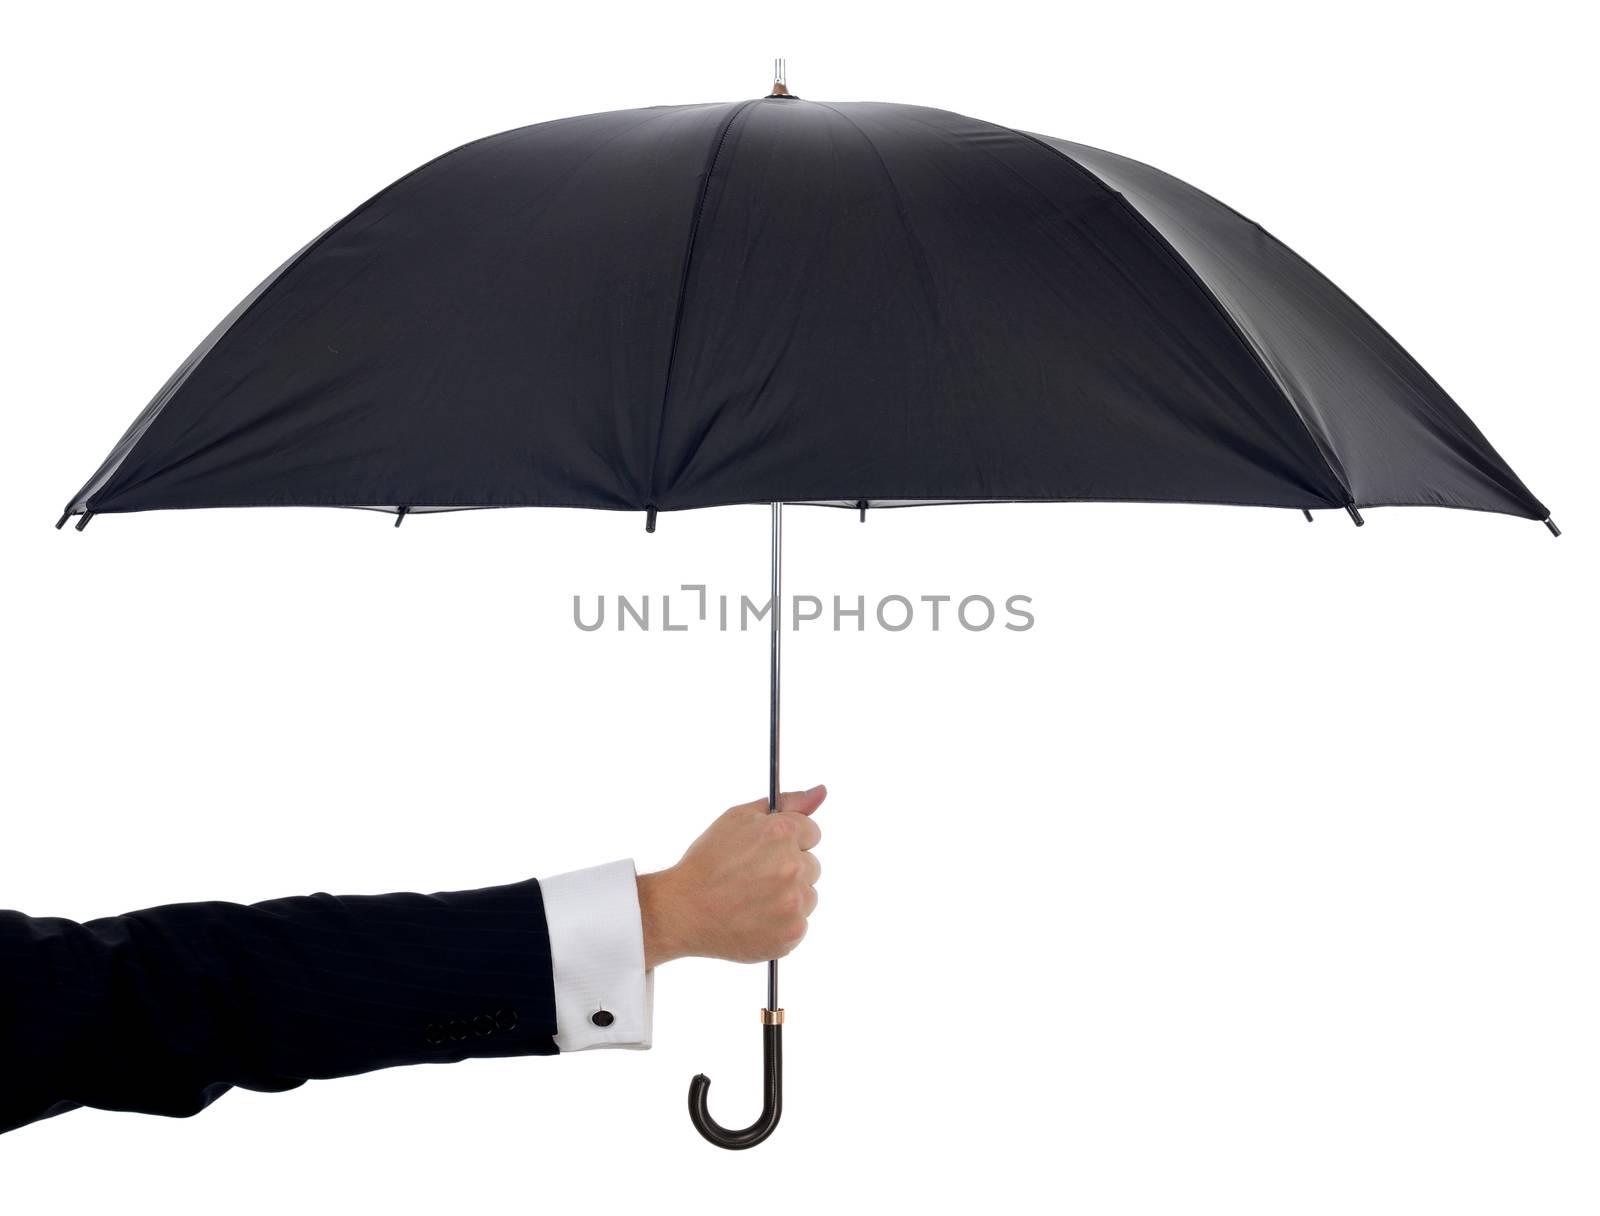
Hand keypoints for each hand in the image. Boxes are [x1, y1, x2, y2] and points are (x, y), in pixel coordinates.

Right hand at [637, 786, 825, 968]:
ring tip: (754, 899)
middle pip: (812, 865)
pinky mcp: (792, 932)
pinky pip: (800, 923)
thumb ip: (785, 803)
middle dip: (789, 869)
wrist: (683, 909)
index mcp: (782, 834)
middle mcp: (792, 866)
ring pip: (809, 896)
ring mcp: (794, 902)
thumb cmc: (707, 861)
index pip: (812, 833)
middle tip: (755, 878)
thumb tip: (821, 791)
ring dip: (789, 897)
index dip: (789, 841)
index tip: (769, 852)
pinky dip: (782, 923)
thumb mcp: (739, 818)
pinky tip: (756, 918)